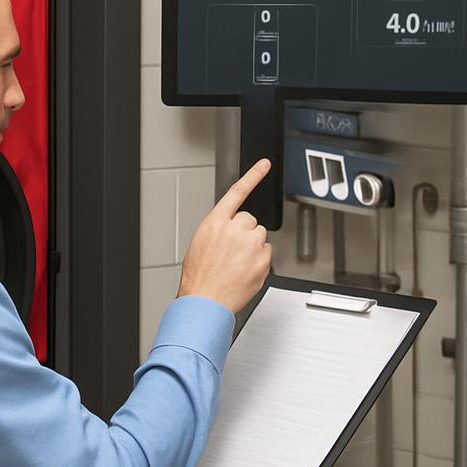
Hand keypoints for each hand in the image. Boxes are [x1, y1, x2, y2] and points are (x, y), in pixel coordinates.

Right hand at [177, 158, 273, 313]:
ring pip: (259, 236)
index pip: (238, 192)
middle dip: (244, 232)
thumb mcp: (200, 244)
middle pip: (250, 219)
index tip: (265, 164)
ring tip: (237, 264)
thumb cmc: (199, 277)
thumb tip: (229, 231)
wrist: (205, 302)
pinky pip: (266, 253)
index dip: (253, 175)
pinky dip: (259, 261)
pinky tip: (245, 271)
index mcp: (215, 222)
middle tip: (232, 251)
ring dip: (252, 246)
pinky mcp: (263, 260)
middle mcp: (234, 229)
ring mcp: (250, 244)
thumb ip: (218, 231)